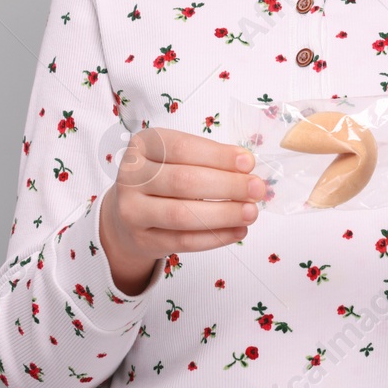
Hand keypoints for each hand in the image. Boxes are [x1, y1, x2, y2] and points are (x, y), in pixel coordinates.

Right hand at [101, 127, 267, 292]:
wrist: (129, 213)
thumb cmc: (163, 177)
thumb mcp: (177, 157)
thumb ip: (208, 159)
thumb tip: (246, 168)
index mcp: (143, 145)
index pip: (182, 148)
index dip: (218, 156)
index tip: (249, 163)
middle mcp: (131, 177)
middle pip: (183, 182)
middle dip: (227, 185)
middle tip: (257, 189)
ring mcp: (132, 211)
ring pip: (182, 215)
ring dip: (223, 214)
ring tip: (251, 212)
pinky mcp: (142, 240)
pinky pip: (183, 242)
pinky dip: (215, 237)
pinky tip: (237, 231)